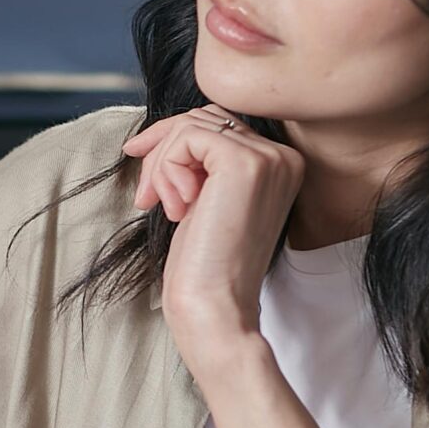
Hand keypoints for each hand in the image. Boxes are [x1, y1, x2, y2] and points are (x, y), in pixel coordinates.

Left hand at [121, 106, 305, 381]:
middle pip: (204, 119)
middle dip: (163, 151)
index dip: (174, 143)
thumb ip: (201, 164)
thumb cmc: (204, 266)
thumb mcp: (204, 201)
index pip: (219, 126)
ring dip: (161, 166)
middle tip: (145, 197)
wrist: (215, 308)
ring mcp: (269, 158)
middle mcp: (284, 157)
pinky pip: (186, 137)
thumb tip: (161, 131)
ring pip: (191, 126)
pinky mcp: (244, 163)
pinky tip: (176, 208)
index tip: (144, 172)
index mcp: (281, 165)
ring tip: (163, 207)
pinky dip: (166, 169)